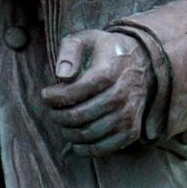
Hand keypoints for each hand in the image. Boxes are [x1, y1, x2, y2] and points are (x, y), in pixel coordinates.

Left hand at [41, 30, 151, 154]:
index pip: (79, 90)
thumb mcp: (86, 39)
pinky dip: (84, 148)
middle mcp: (124, 94)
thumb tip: (61, 76)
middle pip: (81, 115)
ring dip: (68, 132)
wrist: (140, 63)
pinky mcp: (131, 131)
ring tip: (62, 121)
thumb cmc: (104, 51)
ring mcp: (129, 115)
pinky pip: (103, 148)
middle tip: (52, 110)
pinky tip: (74, 140)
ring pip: (89, 133)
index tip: (46, 94)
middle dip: (58, 115)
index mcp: (111, 69)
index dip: (57, 96)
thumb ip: (69, 51)